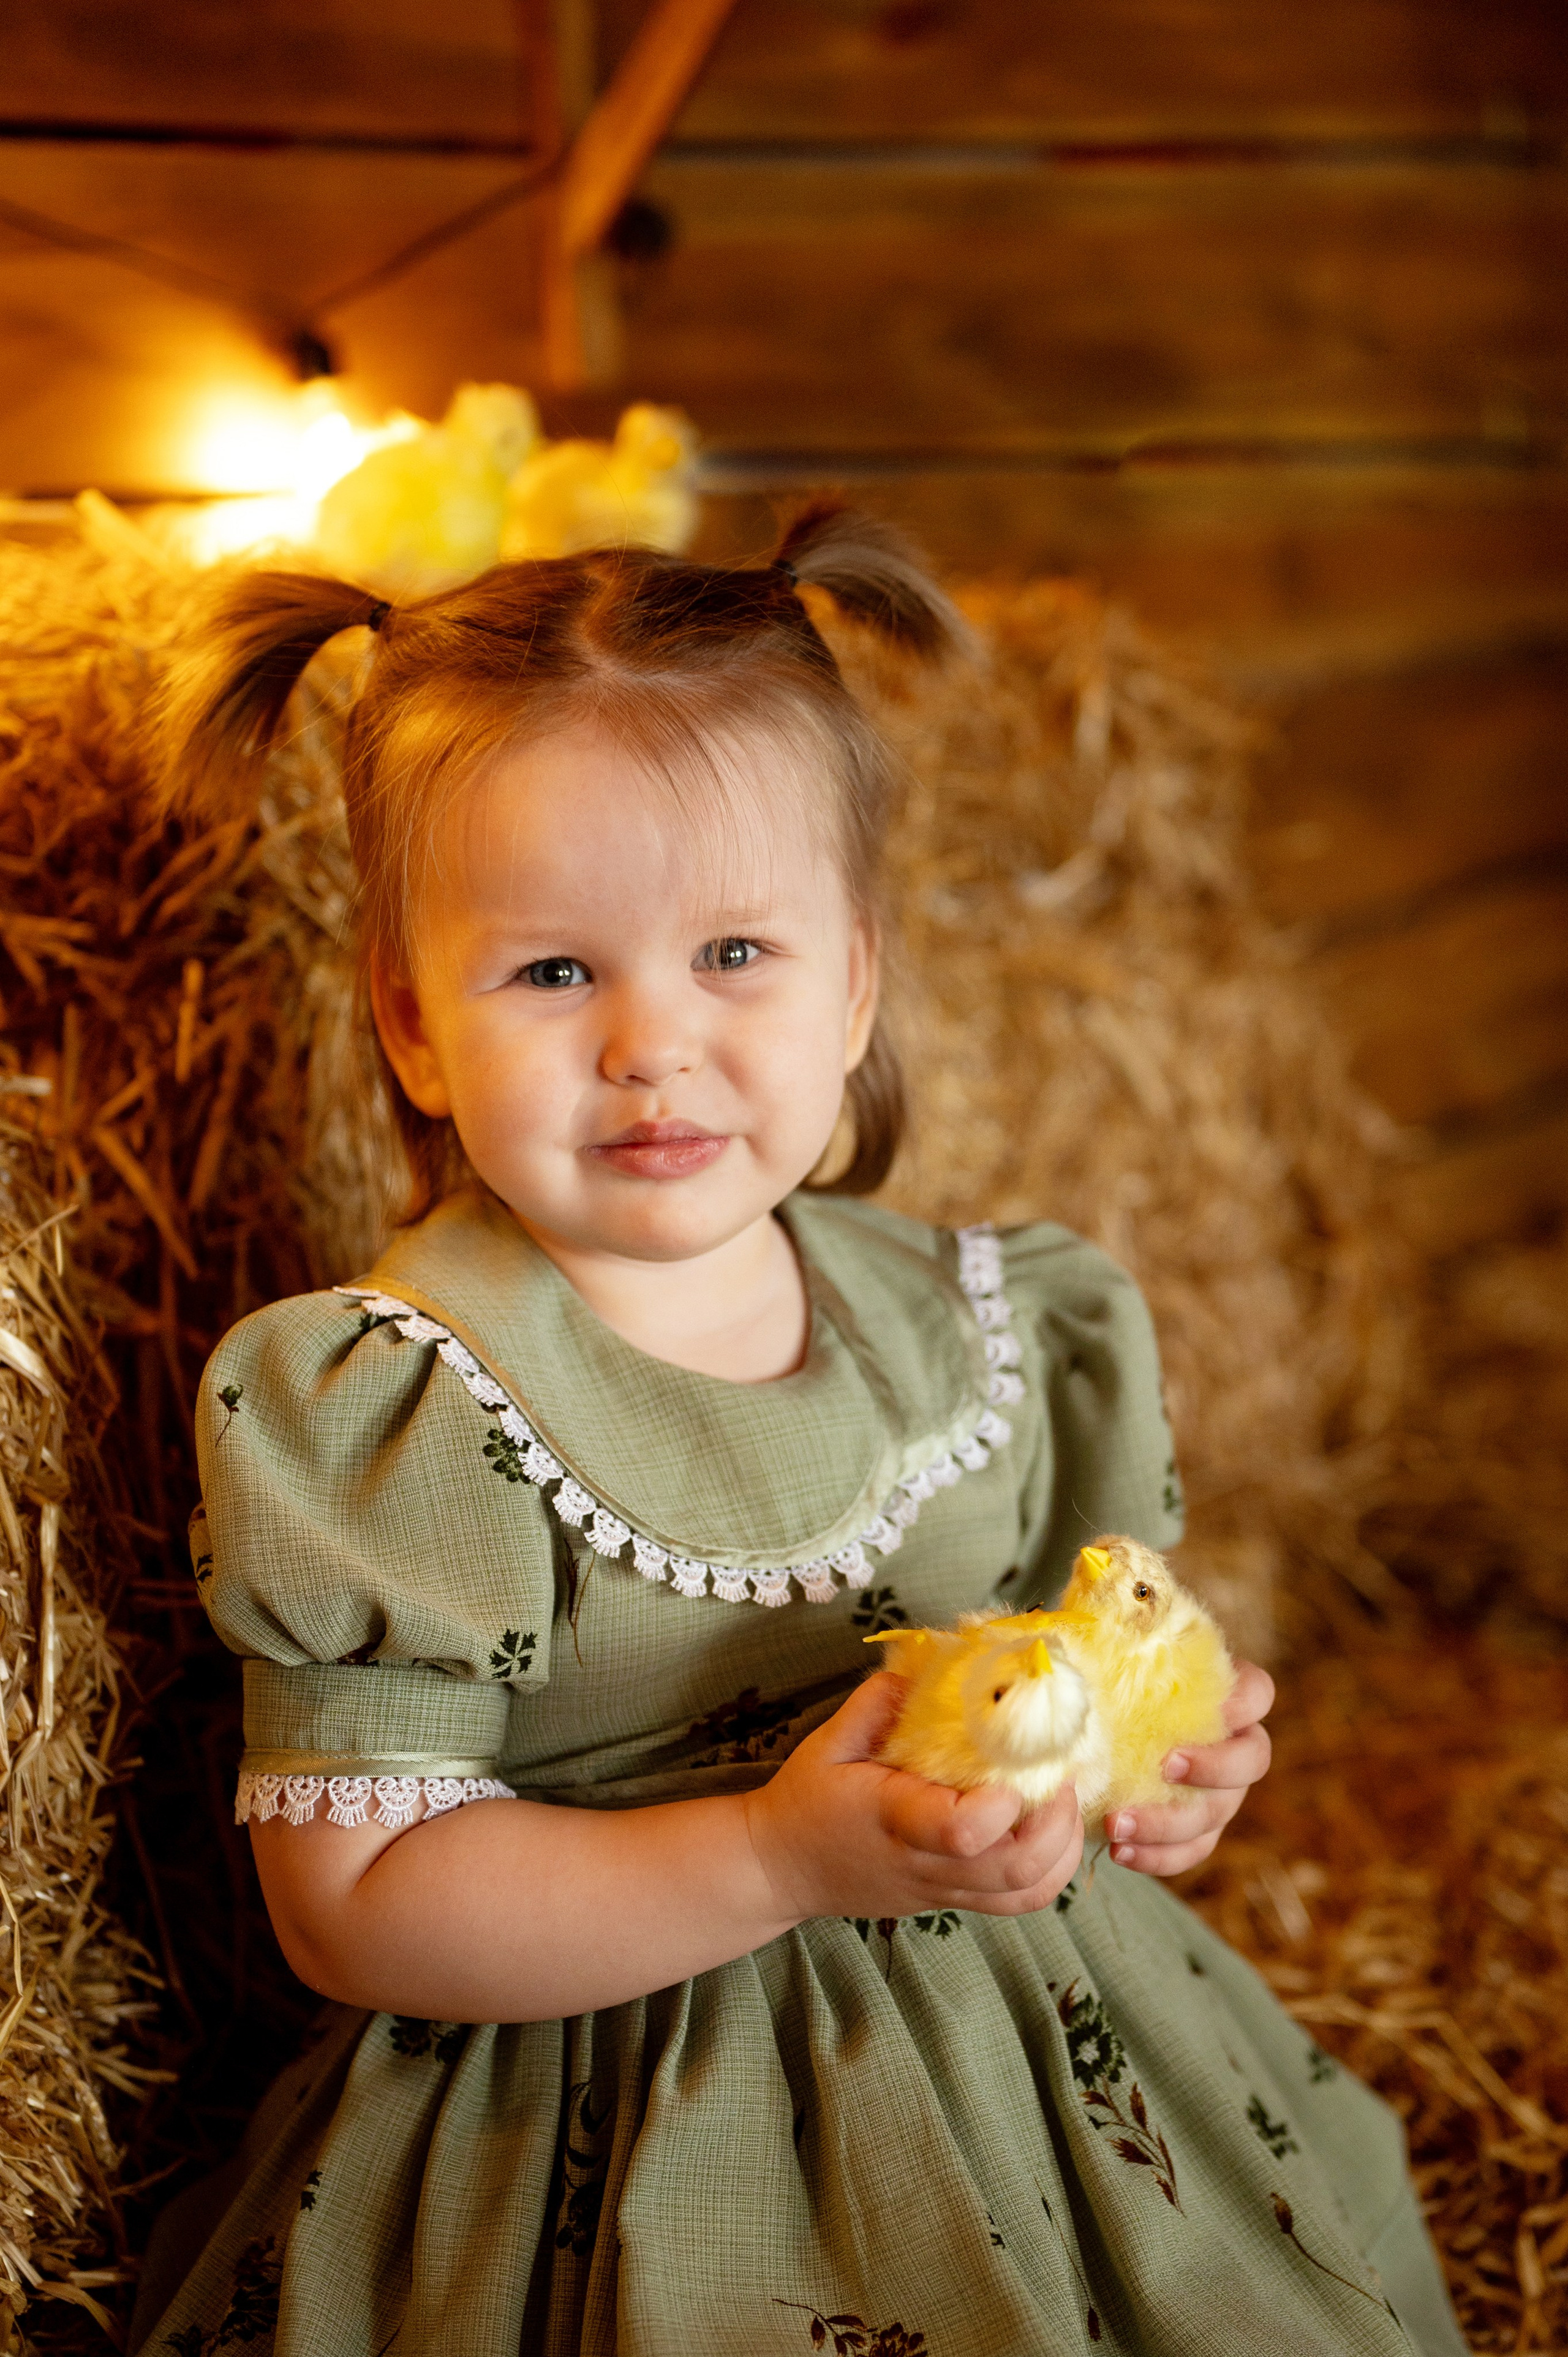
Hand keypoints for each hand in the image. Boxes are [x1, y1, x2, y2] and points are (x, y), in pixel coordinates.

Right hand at [745, 1673, 1082, 1924]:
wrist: (780, 1869)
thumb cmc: (805, 1801)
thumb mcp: (827, 1742)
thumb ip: (873, 1704)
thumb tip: (923, 1672)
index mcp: (896, 1821)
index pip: (962, 1832)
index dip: (1002, 1806)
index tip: (1016, 1768)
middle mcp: (926, 1864)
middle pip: (1016, 1872)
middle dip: (1058, 1825)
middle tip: (1065, 1776)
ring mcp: (942, 1891)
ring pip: (1026, 1894)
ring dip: (1062, 1851)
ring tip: (1065, 1803)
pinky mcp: (951, 1902)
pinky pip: (1016, 1900)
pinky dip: (1048, 1869)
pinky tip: (1047, 1830)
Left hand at [1105, 1659, 1274, 1875]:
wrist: (1088, 1732)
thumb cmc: (1101, 1681)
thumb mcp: (1102, 1653)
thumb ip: (1104, 1641)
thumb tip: (1068, 1639)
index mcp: (1220, 1694)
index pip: (1256, 1692)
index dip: (1244, 1703)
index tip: (1214, 1712)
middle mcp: (1231, 1744)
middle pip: (1251, 1760)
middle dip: (1214, 1768)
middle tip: (1164, 1767)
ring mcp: (1219, 1792)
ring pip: (1218, 1814)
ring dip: (1169, 1824)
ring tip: (1115, 1825)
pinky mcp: (1196, 1830)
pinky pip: (1191, 1851)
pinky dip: (1158, 1858)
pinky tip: (1119, 1853)